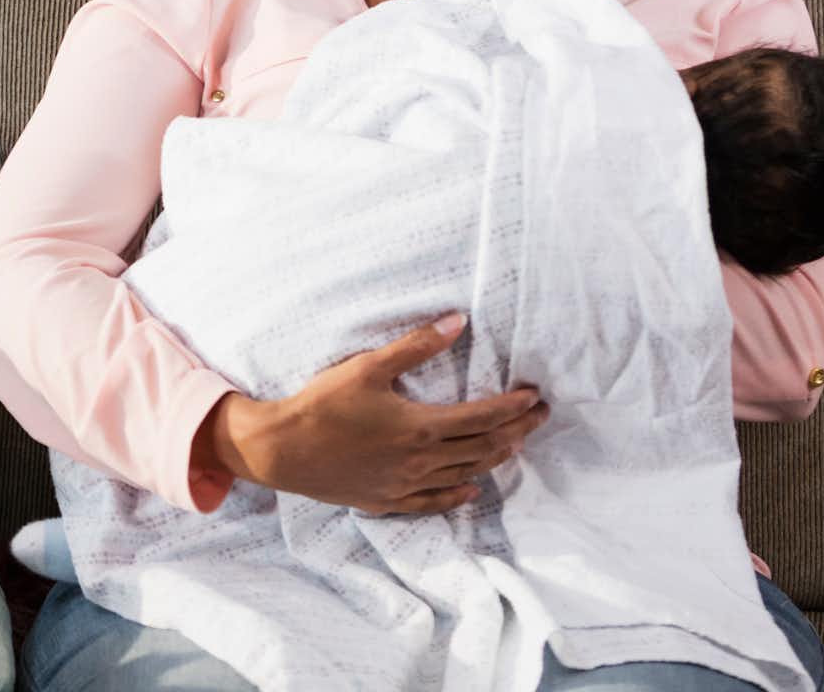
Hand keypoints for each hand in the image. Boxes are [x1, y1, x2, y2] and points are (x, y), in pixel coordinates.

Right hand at [196, 312, 547, 514]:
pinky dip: (458, 495)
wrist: (282, 451)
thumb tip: (459, 322)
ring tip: (515, 444)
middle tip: (540, 416)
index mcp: (421, 426)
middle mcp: (422, 461)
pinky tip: (470, 488)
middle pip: (484, 448)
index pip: (483, 417)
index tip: (535, 395)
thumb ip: (417, 346)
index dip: (514, 406)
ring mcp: (406, 485)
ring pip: (465, 474)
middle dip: (518, 430)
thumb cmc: (323, 404)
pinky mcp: (388, 500)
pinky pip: (434, 502)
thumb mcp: (369, 366)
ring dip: (496, 458)